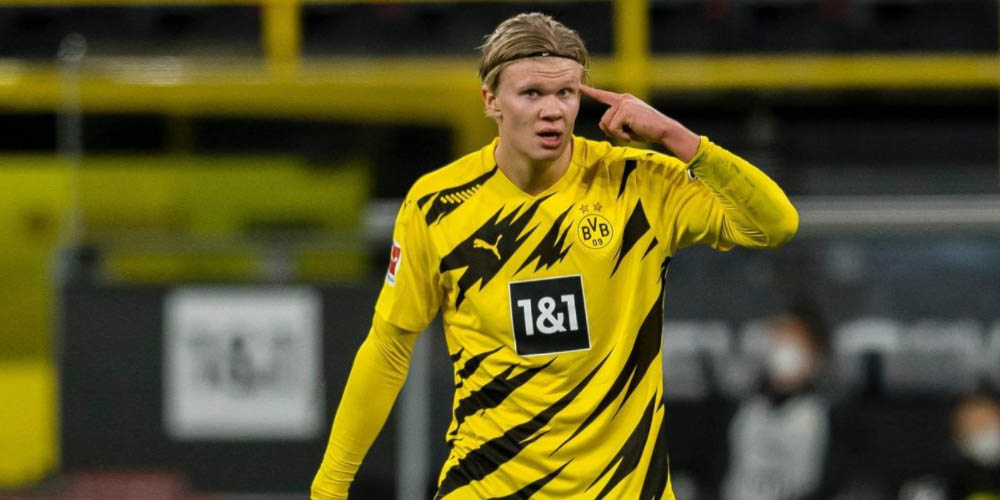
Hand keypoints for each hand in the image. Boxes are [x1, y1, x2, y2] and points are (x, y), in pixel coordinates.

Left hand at [580, 84, 699, 161]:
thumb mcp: (628, 126)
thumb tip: (602, 125)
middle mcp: (623, 99)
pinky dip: (622, 135)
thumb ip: (614, 123)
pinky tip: (633, 134)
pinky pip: (613, 128)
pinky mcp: (625, 110)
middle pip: (603, 120)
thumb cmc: (647, 130)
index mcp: (624, 100)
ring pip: (606, 125)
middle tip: (629, 133)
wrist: (664, 130)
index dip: (590, 92)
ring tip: (633, 132)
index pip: (603, 96)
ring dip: (618, 134)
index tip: (579, 86)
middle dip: (613, 132)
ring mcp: (624, 103)